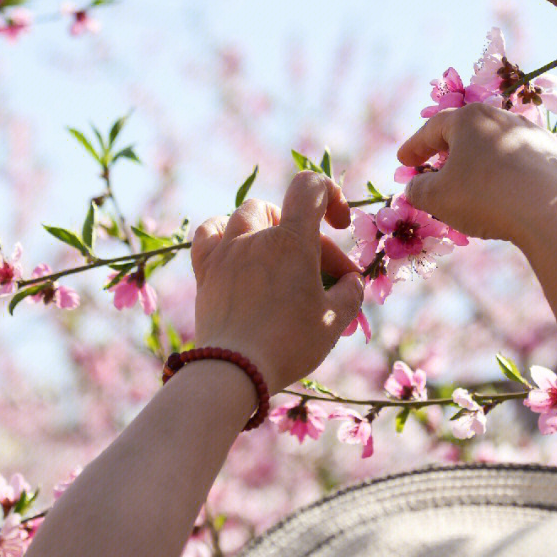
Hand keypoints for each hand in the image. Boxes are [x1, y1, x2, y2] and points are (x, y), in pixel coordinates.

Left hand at [190, 171, 364, 392]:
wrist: (234, 370)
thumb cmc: (289, 344)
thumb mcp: (334, 321)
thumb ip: (350, 293)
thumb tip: (351, 282)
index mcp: (292, 241)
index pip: (310, 186)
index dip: (331, 194)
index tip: (339, 224)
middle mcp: (255, 237)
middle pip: (284, 213)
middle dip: (309, 238)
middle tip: (323, 275)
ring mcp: (226, 251)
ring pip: (246, 215)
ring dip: (267, 227)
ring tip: (278, 254)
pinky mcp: (205, 270)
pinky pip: (209, 233)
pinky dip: (225, 233)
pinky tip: (235, 249)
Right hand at [396, 103, 556, 248]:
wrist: (549, 214)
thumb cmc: (484, 199)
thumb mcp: (436, 197)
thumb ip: (417, 189)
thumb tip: (416, 186)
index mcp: (470, 119)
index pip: (432, 129)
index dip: (414, 147)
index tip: (403, 161)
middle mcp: (503, 118)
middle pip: (466, 132)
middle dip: (447, 150)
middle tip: (434, 167)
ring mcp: (533, 135)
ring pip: (496, 146)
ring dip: (479, 162)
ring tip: (470, 182)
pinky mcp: (554, 155)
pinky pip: (521, 163)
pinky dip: (507, 174)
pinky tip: (504, 192)